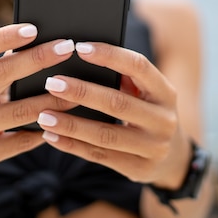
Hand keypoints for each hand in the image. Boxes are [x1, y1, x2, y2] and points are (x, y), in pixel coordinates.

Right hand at [0, 24, 77, 175]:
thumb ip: (4, 63)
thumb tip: (46, 40)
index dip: (3, 36)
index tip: (33, 29)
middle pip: (2, 73)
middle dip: (38, 59)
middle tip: (67, 48)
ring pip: (17, 111)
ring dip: (50, 100)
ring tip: (76, 90)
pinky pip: (18, 142)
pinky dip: (42, 132)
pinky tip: (63, 124)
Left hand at [36, 42, 191, 188]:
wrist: (173, 157)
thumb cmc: (147, 111)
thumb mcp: (146, 93)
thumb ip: (124, 77)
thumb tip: (80, 56)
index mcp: (166, 92)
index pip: (139, 67)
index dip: (110, 55)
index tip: (79, 47)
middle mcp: (164, 120)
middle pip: (118, 103)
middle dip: (82, 92)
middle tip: (52, 83)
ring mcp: (154, 148)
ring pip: (105, 134)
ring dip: (71, 124)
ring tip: (44, 115)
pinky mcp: (139, 169)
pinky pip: (99, 156)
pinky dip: (72, 145)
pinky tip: (51, 135)